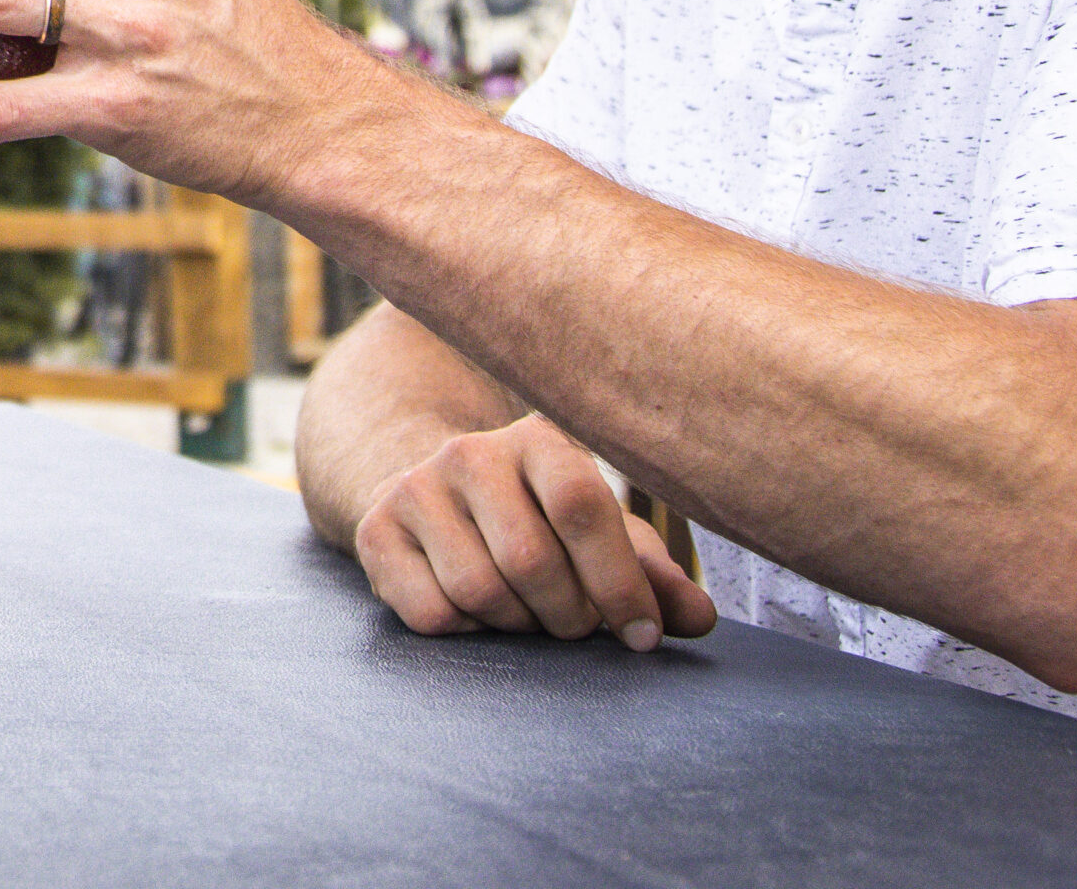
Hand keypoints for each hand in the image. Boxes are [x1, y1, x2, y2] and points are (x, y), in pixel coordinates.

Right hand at [352, 414, 716, 651]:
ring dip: (516, 626)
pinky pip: (430, 612)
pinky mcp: (376, 530)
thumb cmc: (541, 525)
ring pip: (478, 590)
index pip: (583, 505)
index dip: (618, 582)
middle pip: (530, 559)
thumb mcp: (602, 540)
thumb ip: (655, 578)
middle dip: (567, 616)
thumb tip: (700, 621)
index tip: (640, 636)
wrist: (438, 501)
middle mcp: (471, 453)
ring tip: (528, 615)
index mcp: (540, 440)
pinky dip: (465, 633)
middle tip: (575, 626)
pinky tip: (477, 614)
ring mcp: (416, 487)